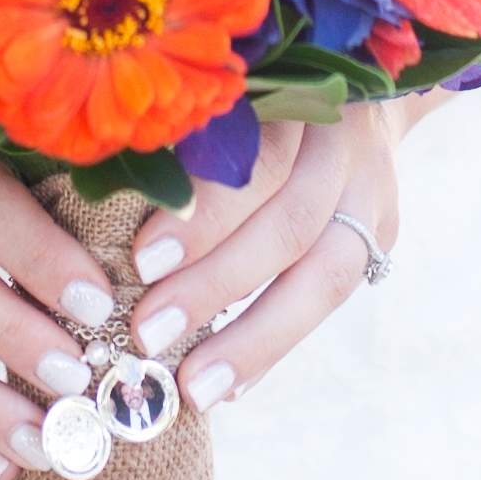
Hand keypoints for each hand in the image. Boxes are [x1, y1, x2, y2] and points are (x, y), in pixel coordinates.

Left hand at [123, 92, 430, 407]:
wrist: (357, 95)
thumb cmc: (253, 95)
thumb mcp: (223, 94)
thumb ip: (181, 138)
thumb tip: (100, 203)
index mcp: (293, 93)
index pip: (255, 160)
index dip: (203, 215)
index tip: (142, 261)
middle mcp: (341, 142)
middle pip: (291, 222)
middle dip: (216, 283)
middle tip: (149, 331)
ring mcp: (371, 191)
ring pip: (327, 273)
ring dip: (255, 337)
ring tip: (196, 384)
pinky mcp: (380, 233)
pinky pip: (329, 301)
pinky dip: (277, 346)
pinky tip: (231, 386)